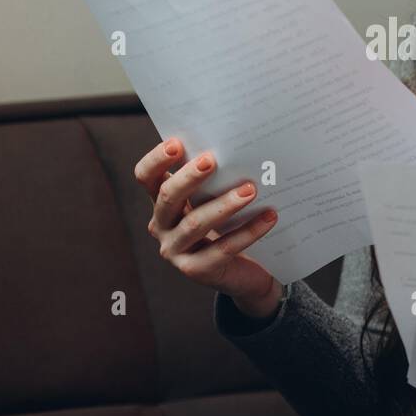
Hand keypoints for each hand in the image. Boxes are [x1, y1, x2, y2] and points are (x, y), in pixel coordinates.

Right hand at [134, 137, 283, 319]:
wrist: (242, 272)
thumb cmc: (227, 224)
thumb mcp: (214, 198)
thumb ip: (214, 178)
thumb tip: (235, 145)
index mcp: (162, 201)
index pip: (146, 177)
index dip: (157, 160)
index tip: (176, 143)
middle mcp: (161, 226)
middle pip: (167, 197)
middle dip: (189, 177)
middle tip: (212, 160)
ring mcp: (175, 251)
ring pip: (195, 224)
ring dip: (224, 204)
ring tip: (250, 189)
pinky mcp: (196, 270)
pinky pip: (223, 248)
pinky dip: (248, 231)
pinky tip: (269, 216)